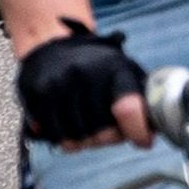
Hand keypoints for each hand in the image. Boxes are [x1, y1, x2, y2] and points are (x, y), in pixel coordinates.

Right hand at [14, 23, 146, 148]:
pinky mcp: (39, 95)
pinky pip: (55, 136)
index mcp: (114, 67)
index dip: (137, 131)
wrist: (52, 46)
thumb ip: (142, 99)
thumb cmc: (97, 67)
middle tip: (110, 131)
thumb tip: (149, 136)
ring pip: (77, 138)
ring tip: (90, 128)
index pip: (127, 109)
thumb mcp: (125, 70)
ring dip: (86, 142)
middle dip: (110, 138)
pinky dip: (66, 139)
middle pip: (102, 132)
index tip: (143, 141)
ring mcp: (59, 84)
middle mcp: (85, 74)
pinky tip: (71, 127)